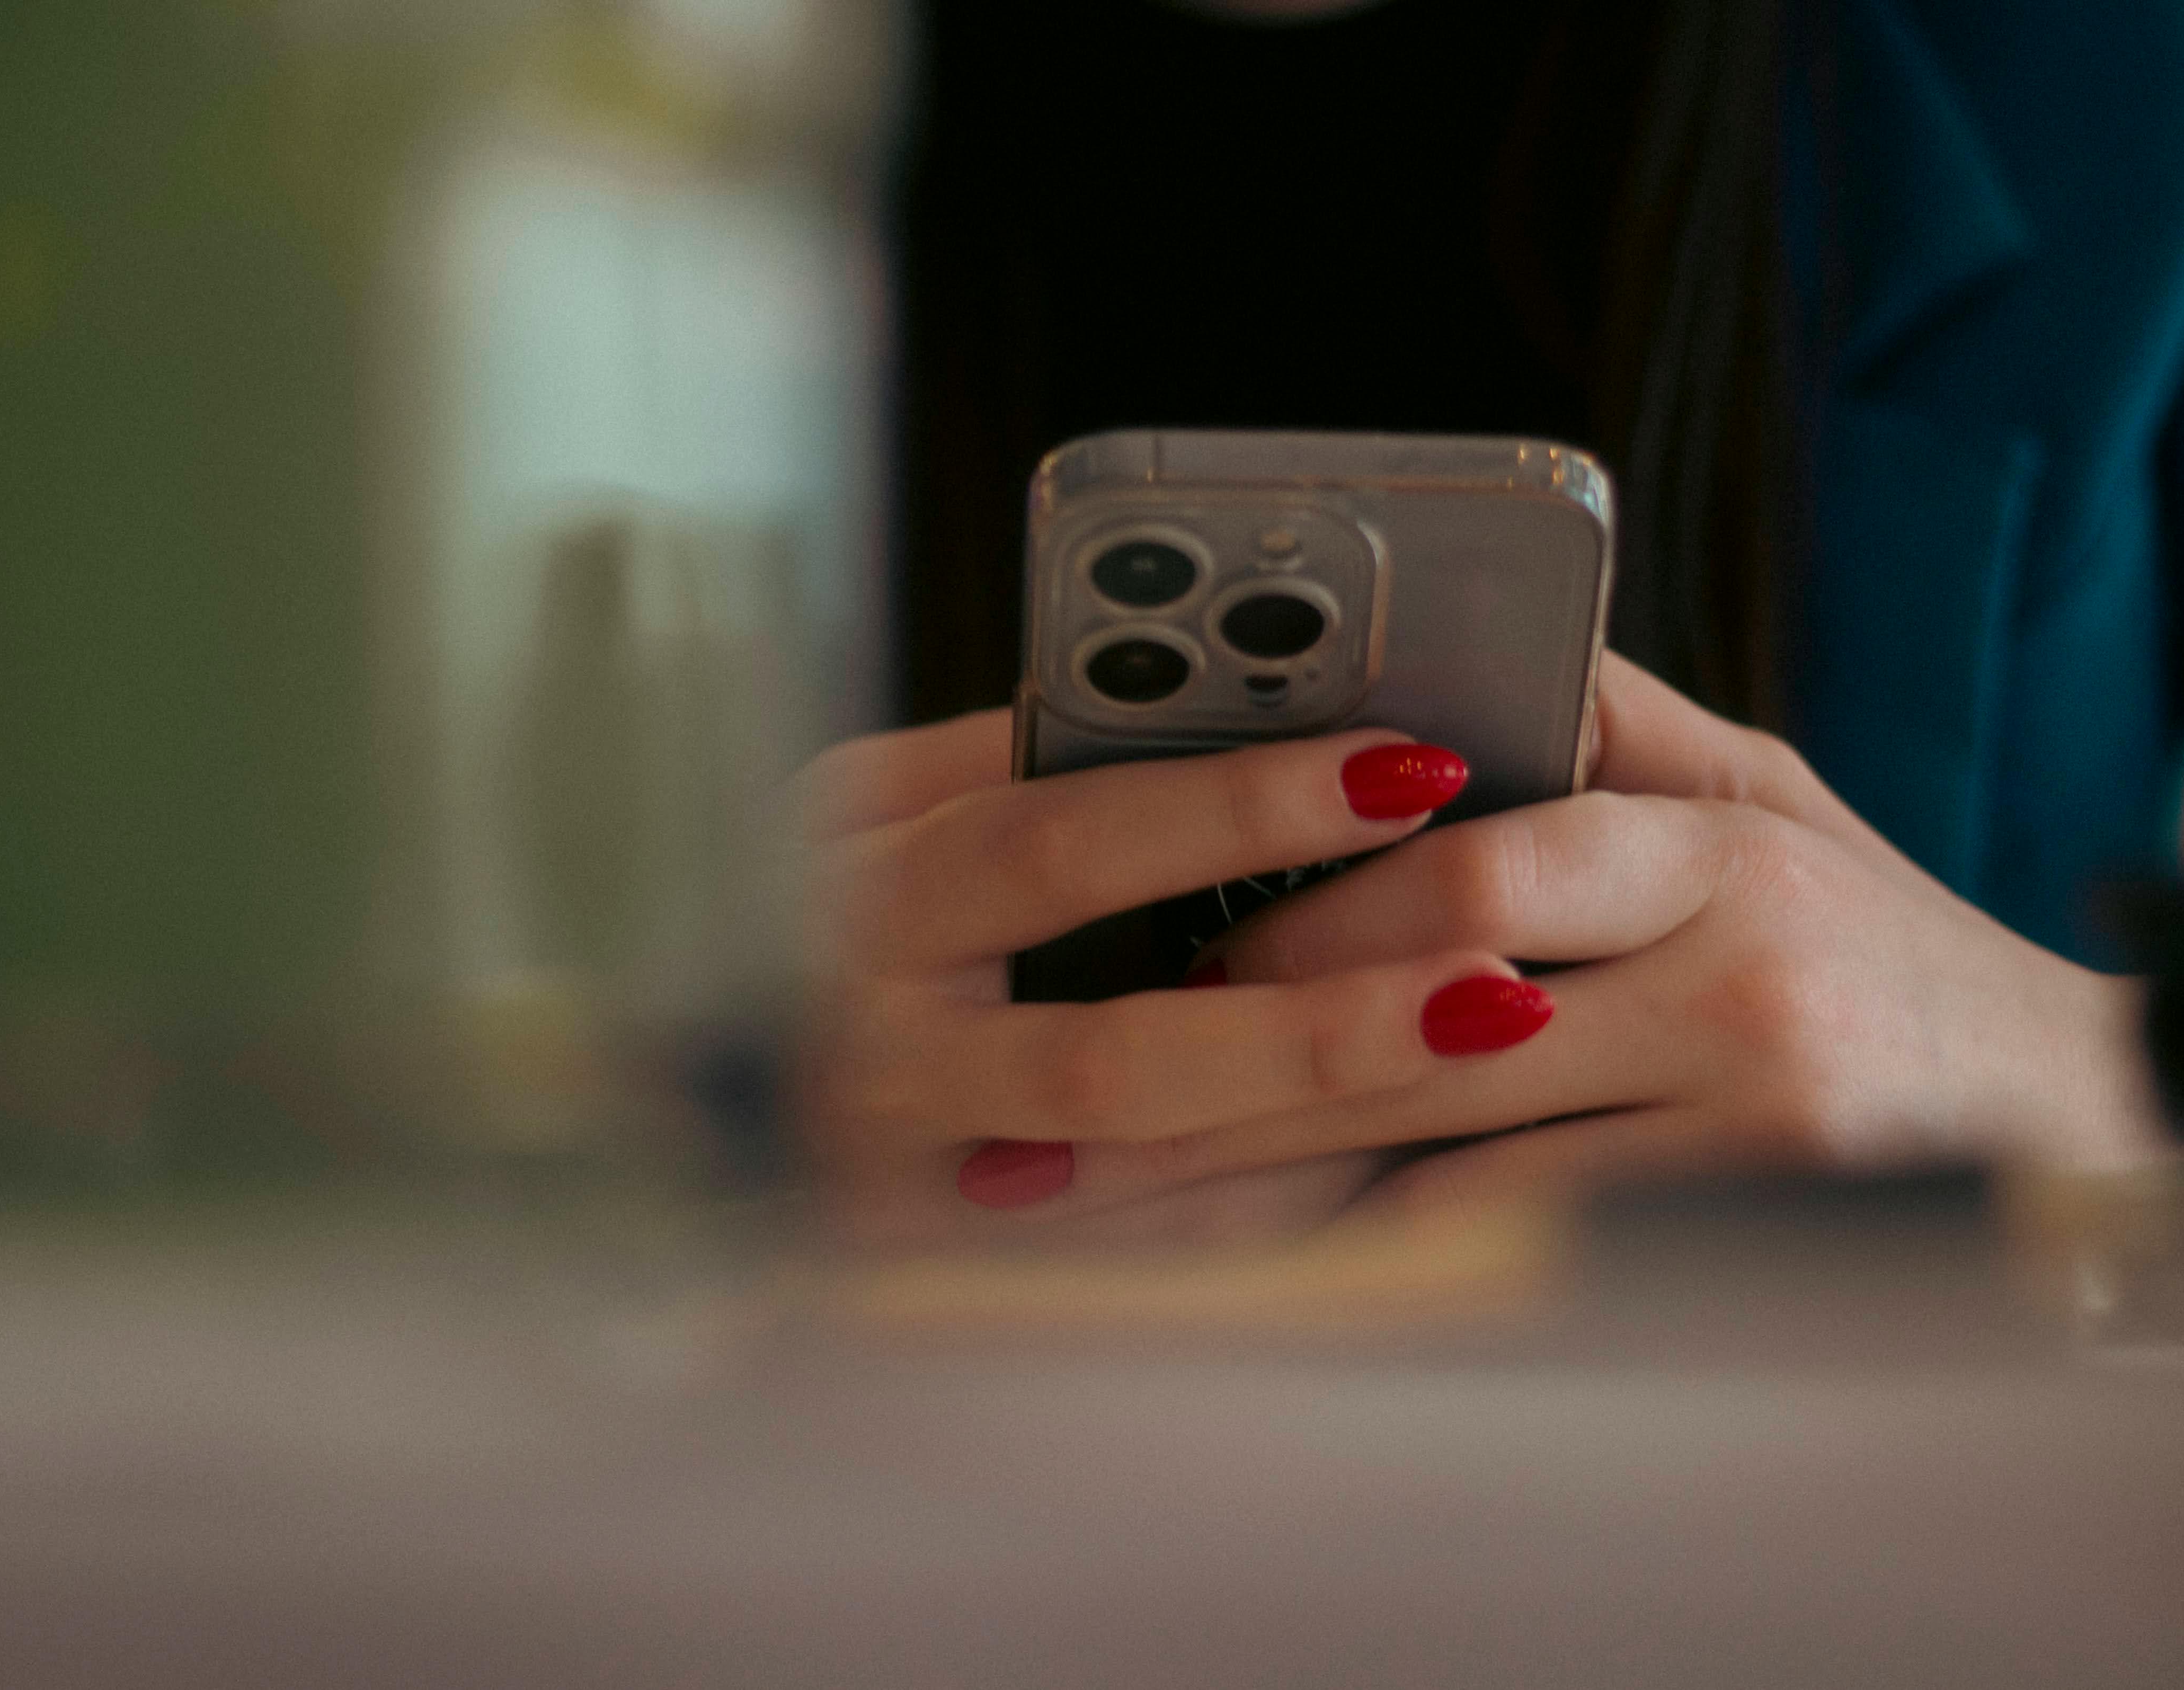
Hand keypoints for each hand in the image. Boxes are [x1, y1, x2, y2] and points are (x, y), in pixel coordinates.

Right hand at [797, 713, 1540, 1250]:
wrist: (696, 1095)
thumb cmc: (829, 910)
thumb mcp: (894, 808)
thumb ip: (1026, 766)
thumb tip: (1239, 714)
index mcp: (857, 841)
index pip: (1065, 817)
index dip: (1240, 800)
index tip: (1407, 768)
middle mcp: (860, 985)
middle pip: (1102, 997)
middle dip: (1303, 956)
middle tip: (1487, 937)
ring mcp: (883, 1124)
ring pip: (1111, 1104)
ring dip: (1305, 1066)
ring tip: (1477, 1021)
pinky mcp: (919, 1230)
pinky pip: (1113, 1218)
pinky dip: (1250, 1184)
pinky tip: (1384, 1149)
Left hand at [1065, 654, 2170, 1219]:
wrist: (2058, 1104)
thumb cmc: (1877, 939)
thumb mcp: (1766, 797)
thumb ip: (1608, 728)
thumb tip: (1448, 636)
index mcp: (1721, 844)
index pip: (1481, 860)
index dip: (1312, 907)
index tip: (1182, 938)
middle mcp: (1736, 974)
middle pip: (1430, 1010)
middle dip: (1243, 1053)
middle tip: (1099, 1082)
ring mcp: (1743, 1114)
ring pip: (1442, 1153)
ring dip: (1260, 1176)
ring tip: (1115, 1193)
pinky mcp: (1739, 1223)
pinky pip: (1507, 1242)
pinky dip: (1369, 1245)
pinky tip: (1256, 1254)